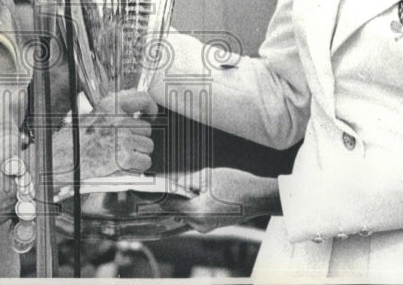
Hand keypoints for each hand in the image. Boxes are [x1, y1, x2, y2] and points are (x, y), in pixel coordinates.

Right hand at [53, 89, 156, 181]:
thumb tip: (137, 113)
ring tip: (119, 156)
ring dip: (138, 154)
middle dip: (138, 139)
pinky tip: (122, 166)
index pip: (142, 98)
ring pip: (147, 147)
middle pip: (146, 129)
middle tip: (122, 146)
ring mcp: (123, 138)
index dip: (150, 107)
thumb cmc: (75, 140)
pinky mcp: (125, 157)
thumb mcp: (94, 115)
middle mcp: (119, 119)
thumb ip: (115, 111)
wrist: (63, 158)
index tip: (150, 114)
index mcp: (111, 105)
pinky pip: (144, 162)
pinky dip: (136, 167)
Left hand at [161, 168, 278, 232]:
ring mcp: (206, 226)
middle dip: (169, 198)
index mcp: (196, 213)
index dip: (155, 197)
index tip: (142, 191)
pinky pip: (195, 214)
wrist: (260, 197)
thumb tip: (174, 185)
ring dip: (181, 201)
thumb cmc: (236, 184)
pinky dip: (191, 204)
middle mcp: (199, 224)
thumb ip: (187, 181)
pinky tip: (193, 193)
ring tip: (179, 187)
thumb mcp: (207, 176)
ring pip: (186, 212)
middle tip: (158, 185)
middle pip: (176, 210)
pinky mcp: (213, 224)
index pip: (169, 206)